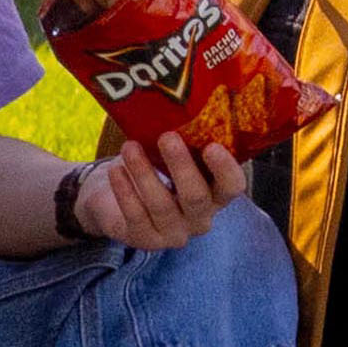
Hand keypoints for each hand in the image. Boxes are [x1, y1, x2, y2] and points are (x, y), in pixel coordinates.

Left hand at [65, 130, 251, 248]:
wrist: (116, 197)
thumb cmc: (155, 168)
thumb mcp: (174, 156)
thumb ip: (186, 141)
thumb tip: (182, 105)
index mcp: (216, 195)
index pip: (232, 187)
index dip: (225, 170)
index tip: (211, 146)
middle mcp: (200, 218)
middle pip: (196, 197)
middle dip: (181, 166)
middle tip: (166, 137)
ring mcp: (173, 233)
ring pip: (162, 206)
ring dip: (144, 173)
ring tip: (129, 147)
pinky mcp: (146, 240)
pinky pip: (136, 216)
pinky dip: (125, 191)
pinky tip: (115, 171)